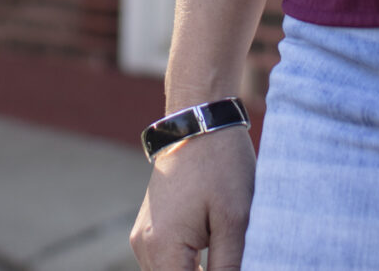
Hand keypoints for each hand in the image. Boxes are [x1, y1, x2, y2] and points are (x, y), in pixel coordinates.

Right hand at [130, 124, 255, 270]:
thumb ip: (228, 268)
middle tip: (232, 263)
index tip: (231, 268)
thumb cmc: (221, 166)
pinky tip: (213, 263)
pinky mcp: (150, 229)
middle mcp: (145, 246)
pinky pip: (167, 264)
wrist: (199, 122)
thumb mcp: (234, 221)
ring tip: (226, 261)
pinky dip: (188, 270)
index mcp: (163, 247)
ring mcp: (143, 237)